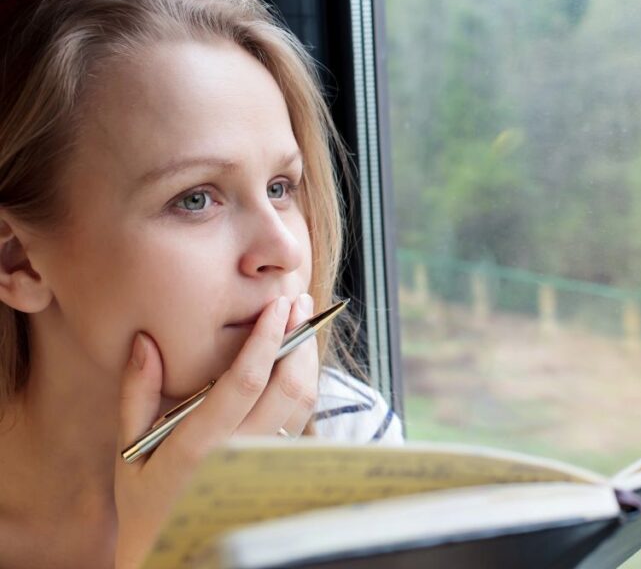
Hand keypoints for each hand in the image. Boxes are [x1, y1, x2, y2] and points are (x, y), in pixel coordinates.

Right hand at [112, 293, 318, 568]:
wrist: (171, 550)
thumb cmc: (145, 497)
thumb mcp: (128, 448)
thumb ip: (136, 393)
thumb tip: (146, 341)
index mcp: (199, 444)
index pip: (246, 381)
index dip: (267, 338)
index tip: (279, 304)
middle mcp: (241, 453)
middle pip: (289, 387)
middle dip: (299, 337)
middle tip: (298, 300)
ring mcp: (266, 462)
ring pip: (303, 403)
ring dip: (308, 358)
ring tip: (301, 322)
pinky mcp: (279, 468)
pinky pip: (302, 419)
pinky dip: (305, 384)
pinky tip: (297, 360)